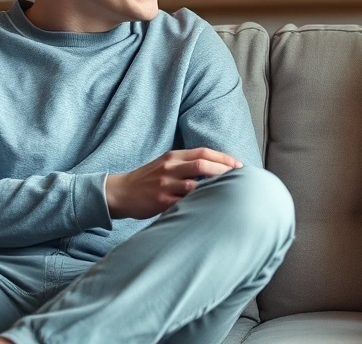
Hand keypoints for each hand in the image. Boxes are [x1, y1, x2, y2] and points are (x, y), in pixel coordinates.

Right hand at [105, 148, 242, 219]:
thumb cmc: (148, 179)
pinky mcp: (160, 201)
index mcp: (173, 156)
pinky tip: (211, 208)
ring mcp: (164, 184)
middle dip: (224, 170)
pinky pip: (183, 203)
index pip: (203, 152)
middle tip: (240, 179)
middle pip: (202, 164)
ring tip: (229, 194)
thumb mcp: (166, 164)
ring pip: (194, 184)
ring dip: (214, 189)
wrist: (121, 192)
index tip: (239, 165)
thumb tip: (217, 167)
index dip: (223, 158)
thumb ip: (187, 163)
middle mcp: (170, 167)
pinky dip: (198, 204)